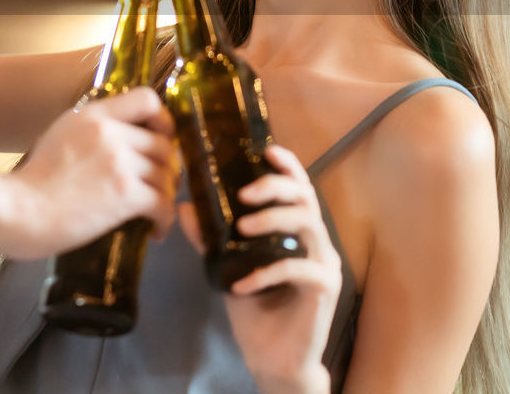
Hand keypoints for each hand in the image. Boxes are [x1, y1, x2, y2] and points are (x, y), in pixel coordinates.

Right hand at [0, 87, 176, 259]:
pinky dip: (163, 220)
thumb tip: (116, 139)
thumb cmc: (30, 182)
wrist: (17, 210)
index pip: (147, 99)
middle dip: (167, 168)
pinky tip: (154, 230)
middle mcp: (111, 133)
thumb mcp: (59, 135)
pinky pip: (163, 204)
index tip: (161, 138)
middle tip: (159, 186)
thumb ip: (90, 130)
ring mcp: (120, 163)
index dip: (163, 121)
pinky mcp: (126, 195)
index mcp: (94, 116)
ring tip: (155, 213)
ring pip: (166, 176)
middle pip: (164, 145)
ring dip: (165, 196)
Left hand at [178, 145, 339, 393]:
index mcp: (296, 230)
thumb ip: (209, 237)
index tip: (267, 150)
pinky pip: (299, 268)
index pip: (298, 188)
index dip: (288, 166)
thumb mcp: (224, 266)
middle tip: (244, 193)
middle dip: (276, 187)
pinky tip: (241, 285)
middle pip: (306, 198)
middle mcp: (316, 241)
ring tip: (241, 227)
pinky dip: (267, 272)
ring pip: (309, 225)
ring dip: (273, 220)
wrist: (273, 358)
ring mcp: (324, 264)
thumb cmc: (255, 308)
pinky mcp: (325, 288)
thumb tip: (184, 206)